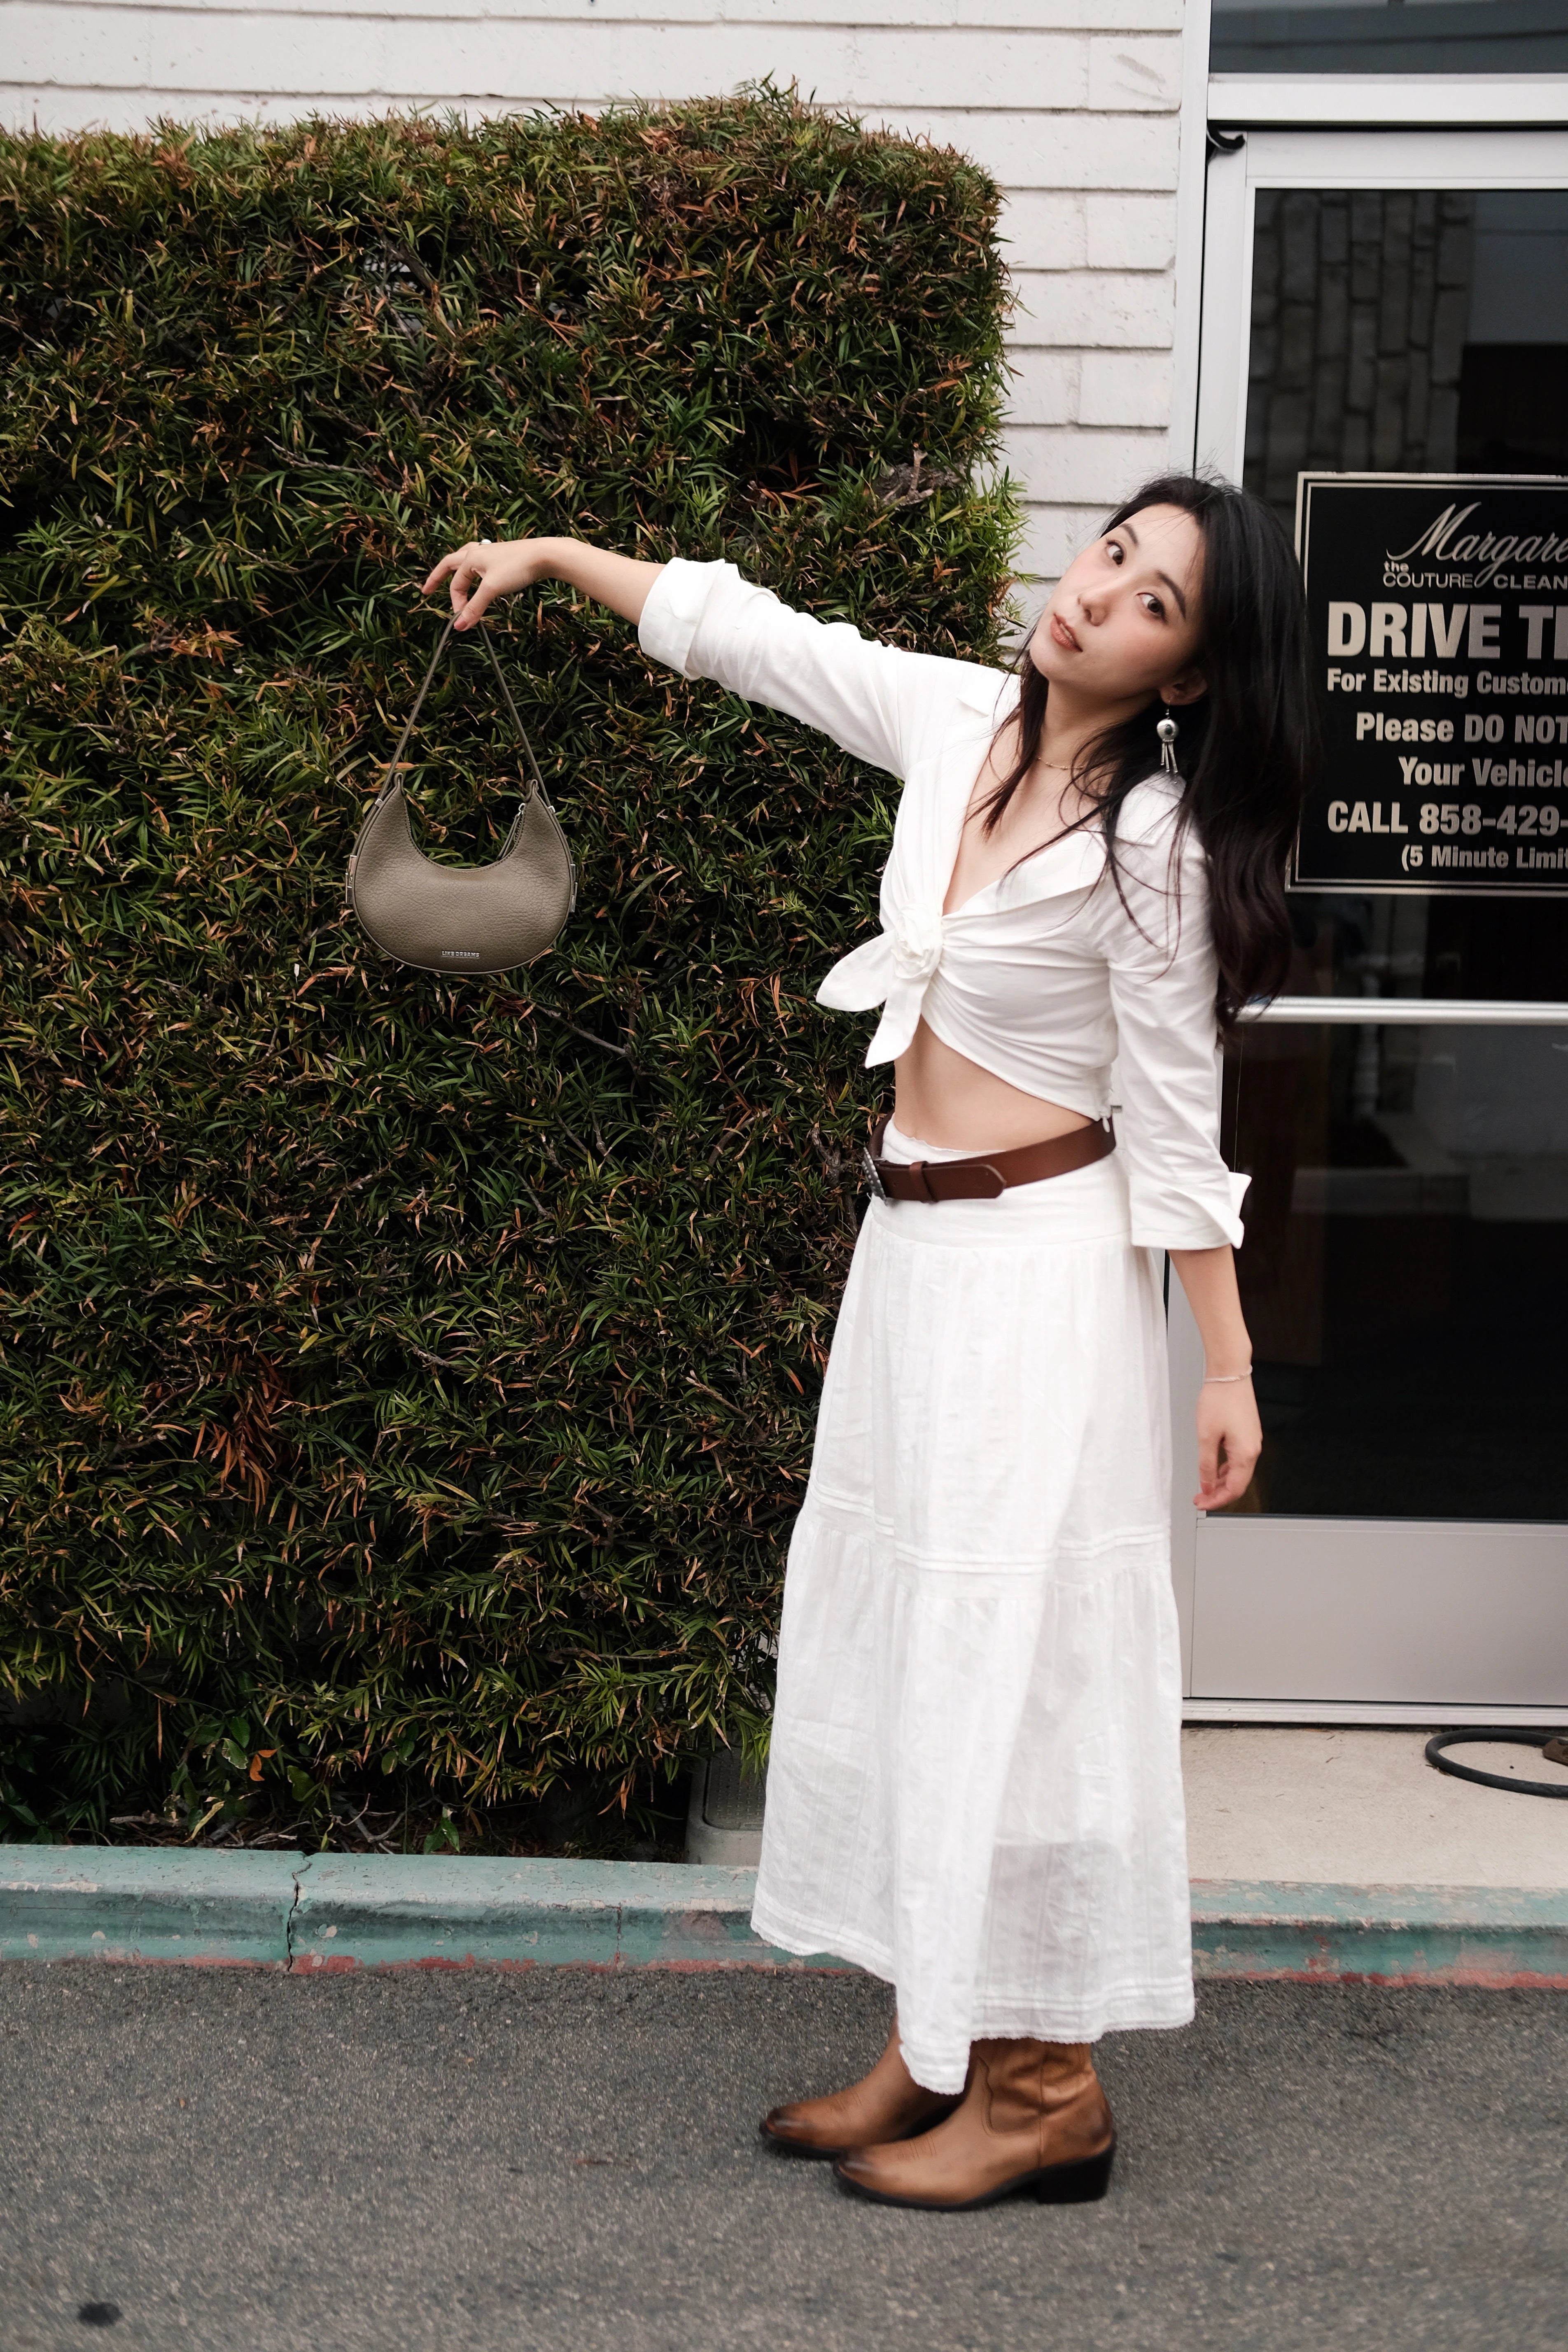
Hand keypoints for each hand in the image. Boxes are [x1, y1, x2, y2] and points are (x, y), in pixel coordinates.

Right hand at [421, 537, 560, 631]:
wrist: (545, 554)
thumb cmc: (517, 567)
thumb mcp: (492, 589)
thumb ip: (475, 607)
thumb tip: (459, 626)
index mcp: (470, 558)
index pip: (456, 584)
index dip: (457, 604)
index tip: (462, 621)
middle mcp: (478, 552)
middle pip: (451, 563)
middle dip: (439, 577)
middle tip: (427, 589)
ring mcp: (491, 553)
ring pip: (466, 559)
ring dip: (457, 570)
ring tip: (453, 577)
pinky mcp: (503, 556)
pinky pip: (481, 563)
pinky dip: (475, 571)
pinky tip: (481, 574)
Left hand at [1193, 1376, 1260, 1509]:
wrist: (1230, 1375)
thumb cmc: (1219, 1400)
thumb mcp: (1206, 1436)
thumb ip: (1206, 1464)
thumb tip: (1206, 1485)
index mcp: (1245, 1453)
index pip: (1234, 1489)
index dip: (1217, 1500)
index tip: (1201, 1503)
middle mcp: (1253, 1450)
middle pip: (1238, 1483)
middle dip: (1218, 1493)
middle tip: (1200, 1498)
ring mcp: (1251, 1442)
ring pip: (1238, 1472)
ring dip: (1221, 1481)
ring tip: (1203, 1486)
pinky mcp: (1247, 1434)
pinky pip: (1238, 1459)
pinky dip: (1225, 1468)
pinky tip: (1213, 1469)